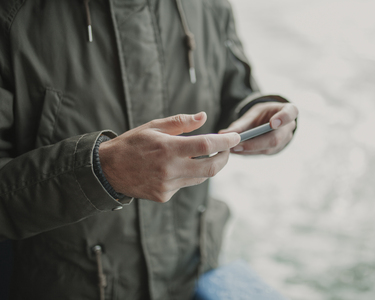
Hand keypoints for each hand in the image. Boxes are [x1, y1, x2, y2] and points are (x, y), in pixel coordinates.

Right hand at [99, 112, 239, 202]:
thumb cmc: (132, 144)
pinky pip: (185, 185)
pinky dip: (189, 175)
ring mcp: (167, 185)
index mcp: (168, 149)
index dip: (225, 142)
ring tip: (206, 155)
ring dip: (208, 166)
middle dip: (224, 158)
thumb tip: (203, 117)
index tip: (235, 137)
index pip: (206, 146)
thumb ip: (181, 123)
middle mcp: (170, 169)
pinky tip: (178, 168)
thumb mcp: (154, 126)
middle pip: (211, 168)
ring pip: (200, 178)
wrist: (108, 169)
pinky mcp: (164, 196)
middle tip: (227, 149)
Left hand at [219, 102, 297, 154]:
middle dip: (255, 143)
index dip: (283, 119)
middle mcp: (289, 127)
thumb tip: (223, 134)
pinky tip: (234, 150)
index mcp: (288, 111)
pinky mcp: (275, 150)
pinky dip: (247, 152)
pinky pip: (261, 152)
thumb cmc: (262, 114)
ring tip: (230, 148)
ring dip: (248, 149)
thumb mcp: (253, 113)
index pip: (290, 113)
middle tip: (237, 145)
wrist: (268, 121)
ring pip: (267, 149)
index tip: (272, 124)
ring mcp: (284, 141)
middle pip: (276, 138)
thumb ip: (241, 123)